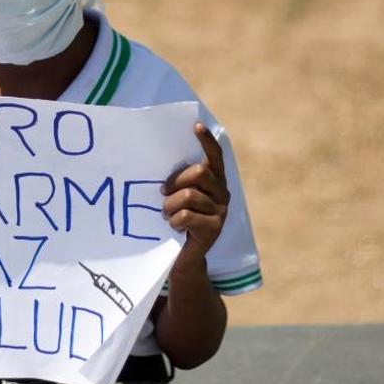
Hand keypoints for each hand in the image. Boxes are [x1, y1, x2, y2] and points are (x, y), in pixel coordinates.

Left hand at [162, 122, 229, 271]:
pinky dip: (173, 222)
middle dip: (175, 181)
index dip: (207, 140)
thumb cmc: (176, 220)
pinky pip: (186, 216)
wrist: (182, 258)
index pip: (215, 155)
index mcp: (215, 180)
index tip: (195, 125)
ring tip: (166, 214)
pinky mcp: (214, 229)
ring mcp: (221, 211)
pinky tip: (174, 228)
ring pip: (188, 195)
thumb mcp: (178, 196)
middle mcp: (223, 193)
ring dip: (169, 205)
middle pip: (198, 172)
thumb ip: (179, 180)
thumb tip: (160, 159)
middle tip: (163, 192)